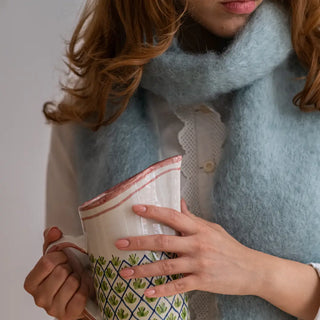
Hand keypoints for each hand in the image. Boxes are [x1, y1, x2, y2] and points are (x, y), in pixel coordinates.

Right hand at [24, 227, 89, 319]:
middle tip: (72, 270)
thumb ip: (52, 241)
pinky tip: (82, 289)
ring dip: (79, 278)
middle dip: (71, 267)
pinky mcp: (68, 315)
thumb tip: (53, 230)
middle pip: (60, 272)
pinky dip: (85, 289)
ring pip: (72, 283)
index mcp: (32, 282)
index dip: (60, 257)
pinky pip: (80, 296)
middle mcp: (39, 298)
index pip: (47, 262)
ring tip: (77, 280)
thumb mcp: (57, 257)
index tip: (64, 258)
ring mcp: (53, 309)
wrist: (81, 292)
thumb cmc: (68, 274)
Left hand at [114, 199, 261, 297]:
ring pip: (165, 266)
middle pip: (163, 241)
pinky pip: (178, 286)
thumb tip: (179, 203)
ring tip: (125, 272)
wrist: (252, 269)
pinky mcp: (202, 282)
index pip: (172, 216)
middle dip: (138, 242)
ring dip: (143, 269)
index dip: (153, 212)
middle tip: (119, 243)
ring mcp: (199, 264)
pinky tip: (146, 292)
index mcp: (199, 229)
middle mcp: (197, 244)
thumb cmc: (229, 247)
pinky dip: (161, 290)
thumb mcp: (212, 228)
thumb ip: (193, 218)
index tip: (135, 209)